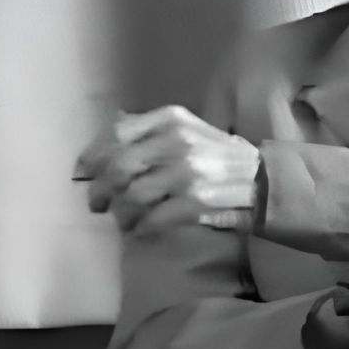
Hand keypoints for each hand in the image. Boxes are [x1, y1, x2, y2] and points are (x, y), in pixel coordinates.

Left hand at [76, 106, 260, 231]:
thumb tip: (106, 138)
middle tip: (96, 203)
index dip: (94, 154)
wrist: (265, 181)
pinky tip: (141, 229)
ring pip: (131, 196)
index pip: (117, 133)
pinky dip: (140, 227)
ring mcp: (185, 173)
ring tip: (121, 219)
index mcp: (171, 119)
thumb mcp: (187, 130)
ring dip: (119, 213)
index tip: (84, 171)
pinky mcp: (194, 203)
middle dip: (99, 189)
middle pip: (118, 167)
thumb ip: (150, 130)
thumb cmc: (219, 155)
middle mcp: (176, 141)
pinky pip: (151, 219)